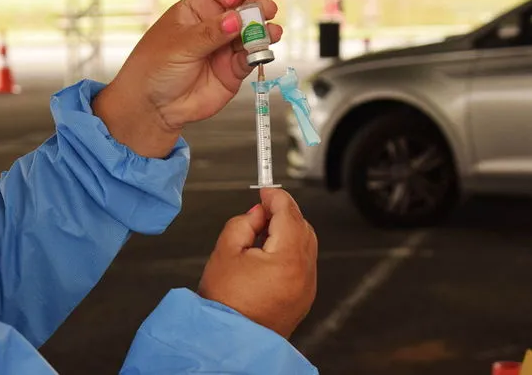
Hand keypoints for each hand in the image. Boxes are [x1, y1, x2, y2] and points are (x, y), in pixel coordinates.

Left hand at [93, 0, 281, 156]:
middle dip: (257, 7)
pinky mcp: (234, 70)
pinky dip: (260, 53)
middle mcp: (215, 25)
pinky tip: (261, 52)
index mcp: (197, 9)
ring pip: (254, 32)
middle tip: (264, 12)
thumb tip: (236, 18)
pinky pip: (253, 58)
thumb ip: (209, 33)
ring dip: (264, 30)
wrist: (153, 107)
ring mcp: (226, 47)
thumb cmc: (154, 68)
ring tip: (269, 33)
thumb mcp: (179, 45)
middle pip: (244, 7)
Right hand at [198, 188, 317, 338]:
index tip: (266, 190)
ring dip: (288, 231)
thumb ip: (243, 223)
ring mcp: (306, 288)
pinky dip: (290, 251)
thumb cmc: (224, 303)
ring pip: (305, 245)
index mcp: (287, 260)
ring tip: (260, 233)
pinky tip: (267, 253)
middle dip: (284, 213)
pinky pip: (303, 264)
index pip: (289, 214)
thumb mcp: (225, 251)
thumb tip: (257, 214)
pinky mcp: (303, 299)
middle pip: (303, 228)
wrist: (228, 340)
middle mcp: (303, 274)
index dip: (276, 197)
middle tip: (261, 210)